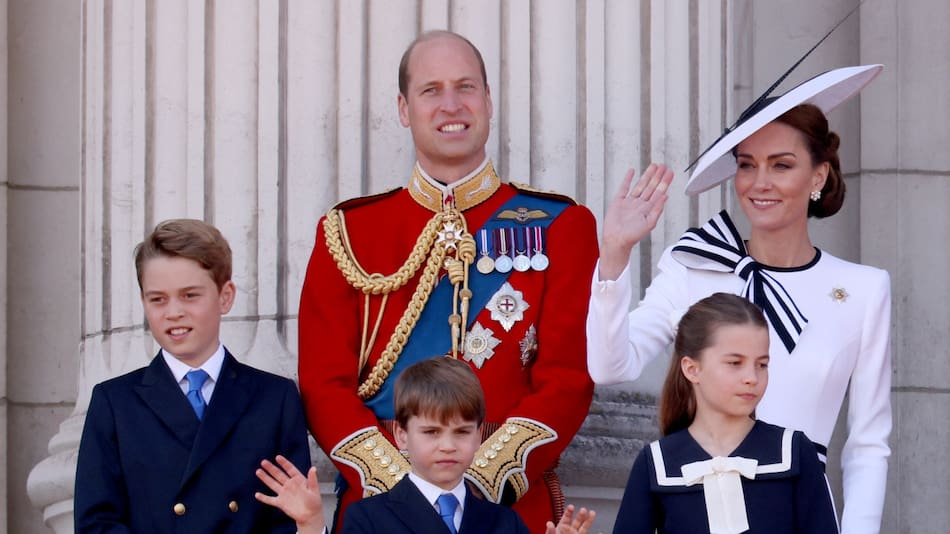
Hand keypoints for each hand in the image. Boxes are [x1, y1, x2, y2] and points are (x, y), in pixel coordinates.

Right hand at [255, 455, 325, 533]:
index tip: (278, 457)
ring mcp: (284, 493)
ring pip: (273, 484)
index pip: (290, 469)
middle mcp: (289, 485)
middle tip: (263, 462)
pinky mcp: (280, 503)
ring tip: (258, 471)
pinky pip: (270, 500)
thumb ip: (312, 479)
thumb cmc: (314, 502)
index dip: (284, 463)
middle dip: (271, 468)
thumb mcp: (314, 489)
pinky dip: (264, 498)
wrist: (310, 515)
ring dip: (265, 478)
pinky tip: (257, 494)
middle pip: (279, 475)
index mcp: (298, 480)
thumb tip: (313, 468)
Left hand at [544, 504, 597, 533]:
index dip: (569, 511)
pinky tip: (600, 532)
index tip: (571, 506)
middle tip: (583, 510)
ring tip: (592, 513)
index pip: (566, 517)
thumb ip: (550, 530)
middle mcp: (570, 530)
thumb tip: (549, 523)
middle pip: (577, 520)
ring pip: (584, 527)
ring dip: (589, 520)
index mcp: (562, 527)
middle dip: (580, 515)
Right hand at [599, 163, 673, 280]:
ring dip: (647, 176)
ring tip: (653, 166)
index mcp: (648, 209)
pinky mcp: (619, 201)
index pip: (659, 192)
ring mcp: (629, 202)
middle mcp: (640, 204)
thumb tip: (666, 196)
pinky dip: (628, 179)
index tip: (670, 172)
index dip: (665, 182)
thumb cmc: (633, 235)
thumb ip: (657, 209)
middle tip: (664, 166)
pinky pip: (624, 188)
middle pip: (651, 187)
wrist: (616, 240)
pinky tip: (632, 172)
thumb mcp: (649, 223)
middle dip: (658, 176)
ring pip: (640, 185)